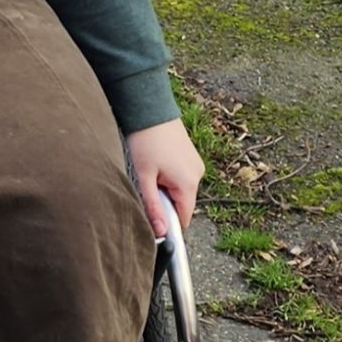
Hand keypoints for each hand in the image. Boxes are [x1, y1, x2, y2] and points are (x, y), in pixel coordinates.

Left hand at [125, 117, 203, 239]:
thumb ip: (152, 206)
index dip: (168, 224)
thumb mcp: (144, 176)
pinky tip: (155, 163)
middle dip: (164, 203)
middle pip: (181, 204)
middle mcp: (197, 175)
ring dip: (165, 189)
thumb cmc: (145, 140)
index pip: (183, 219)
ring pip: (180, 191)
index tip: (151, 218)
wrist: (150, 108)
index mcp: (188, 183)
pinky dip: (168, 177)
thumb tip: (160, 232)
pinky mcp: (190, 157)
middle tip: (146, 186)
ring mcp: (195, 164)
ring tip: (149, 170)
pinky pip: (181, 177)